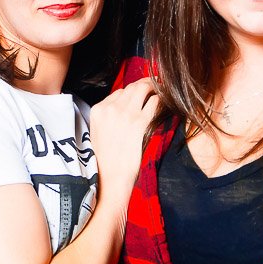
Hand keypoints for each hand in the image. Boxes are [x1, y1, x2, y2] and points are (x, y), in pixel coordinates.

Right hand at [90, 77, 158, 209]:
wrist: (110, 178)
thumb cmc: (107, 160)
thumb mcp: (100, 133)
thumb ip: (111, 117)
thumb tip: (129, 107)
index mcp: (98, 110)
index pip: (119, 92)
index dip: (132, 92)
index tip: (141, 95)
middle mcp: (110, 108)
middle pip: (132, 87)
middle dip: (146, 85)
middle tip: (156, 87)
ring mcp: (125, 114)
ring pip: (143, 89)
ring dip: (155, 89)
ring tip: (162, 92)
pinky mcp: (139, 123)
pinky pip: (154, 103)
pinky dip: (161, 101)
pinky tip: (164, 105)